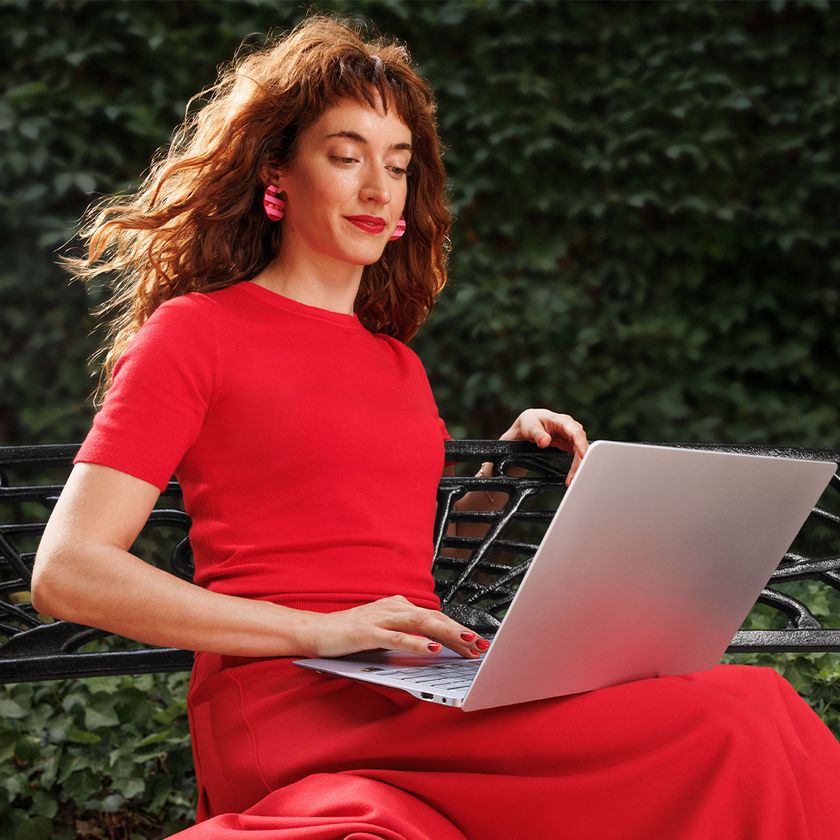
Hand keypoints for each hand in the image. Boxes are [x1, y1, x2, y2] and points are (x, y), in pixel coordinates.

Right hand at [299, 595, 490, 659]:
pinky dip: (417, 642)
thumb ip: (407, 635)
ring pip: (421, 623)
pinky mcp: (368, 631)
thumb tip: (437, 647)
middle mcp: (393, 607)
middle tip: (481, 646)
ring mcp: (381, 618)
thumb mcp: (385, 632)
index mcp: (399, 606)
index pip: (435, 617)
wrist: (317, 631)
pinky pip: (397, 637)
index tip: (478, 643)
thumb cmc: (351, 634)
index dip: (458, 629)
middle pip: (434, 618)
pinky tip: (432, 649)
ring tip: (466, 644)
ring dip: (446, 634)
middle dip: (460, 632)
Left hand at [501, 407, 588, 485]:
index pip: (576, 433)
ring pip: (580, 454)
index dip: (582, 444)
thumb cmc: (531, 422)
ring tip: (572, 481)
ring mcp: (572, 438)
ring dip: (578, 467)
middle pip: (581, 446)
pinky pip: (576, 457)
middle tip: (575, 476)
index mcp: (563, 421)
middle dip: (580, 462)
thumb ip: (537, 434)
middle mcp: (571, 429)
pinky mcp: (570, 446)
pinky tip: (572, 477)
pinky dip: (575, 468)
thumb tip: (544, 441)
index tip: (584, 456)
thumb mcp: (530, 427)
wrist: (529, 426)